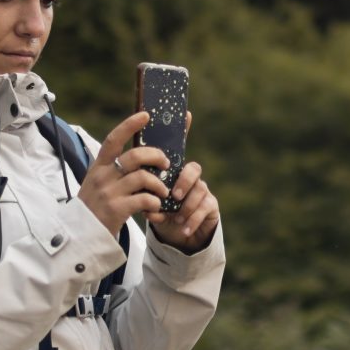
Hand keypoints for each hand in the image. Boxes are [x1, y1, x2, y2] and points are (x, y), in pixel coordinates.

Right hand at [78, 111, 172, 237]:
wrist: (80, 235)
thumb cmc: (96, 206)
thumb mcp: (100, 183)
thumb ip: (116, 170)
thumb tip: (144, 155)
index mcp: (99, 166)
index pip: (113, 139)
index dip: (129, 125)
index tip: (146, 115)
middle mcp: (102, 176)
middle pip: (135, 156)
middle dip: (156, 156)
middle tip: (166, 164)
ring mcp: (108, 193)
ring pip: (143, 177)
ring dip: (159, 185)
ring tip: (163, 193)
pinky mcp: (116, 210)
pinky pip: (145, 200)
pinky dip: (155, 204)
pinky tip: (155, 208)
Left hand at [148, 111, 220, 251]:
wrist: (176, 235)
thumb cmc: (161, 212)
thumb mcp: (149, 202)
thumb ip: (145, 194)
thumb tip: (138, 192)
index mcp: (173, 171)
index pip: (179, 147)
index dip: (184, 129)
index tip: (186, 114)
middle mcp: (190, 177)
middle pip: (194, 169)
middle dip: (184, 181)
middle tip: (174, 195)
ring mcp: (202, 190)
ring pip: (200, 190)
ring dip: (187, 206)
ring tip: (177, 217)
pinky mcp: (211, 206)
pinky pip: (205, 209)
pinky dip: (192, 220)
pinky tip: (183, 229)